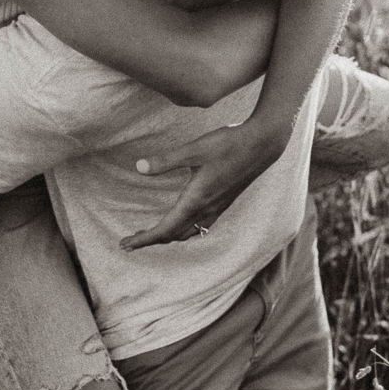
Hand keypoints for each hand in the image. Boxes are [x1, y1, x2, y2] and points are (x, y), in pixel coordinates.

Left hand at [120, 119, 286, 248]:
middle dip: (151, 240)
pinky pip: (201, 225)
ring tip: (152, 234)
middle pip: (174, 234)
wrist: (263, 144)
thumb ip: (166, 160)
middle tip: (130, 242)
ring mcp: (217, 207)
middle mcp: (207, 208)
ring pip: (189, 232)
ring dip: (169, 236)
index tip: (125, 245)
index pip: (165, 229)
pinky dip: (185, 229)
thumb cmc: (228, 144)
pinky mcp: (224, 201)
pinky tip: (183, 219)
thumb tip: (138, 167)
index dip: (144, 240)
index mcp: (196, 199)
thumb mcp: (194, 149)